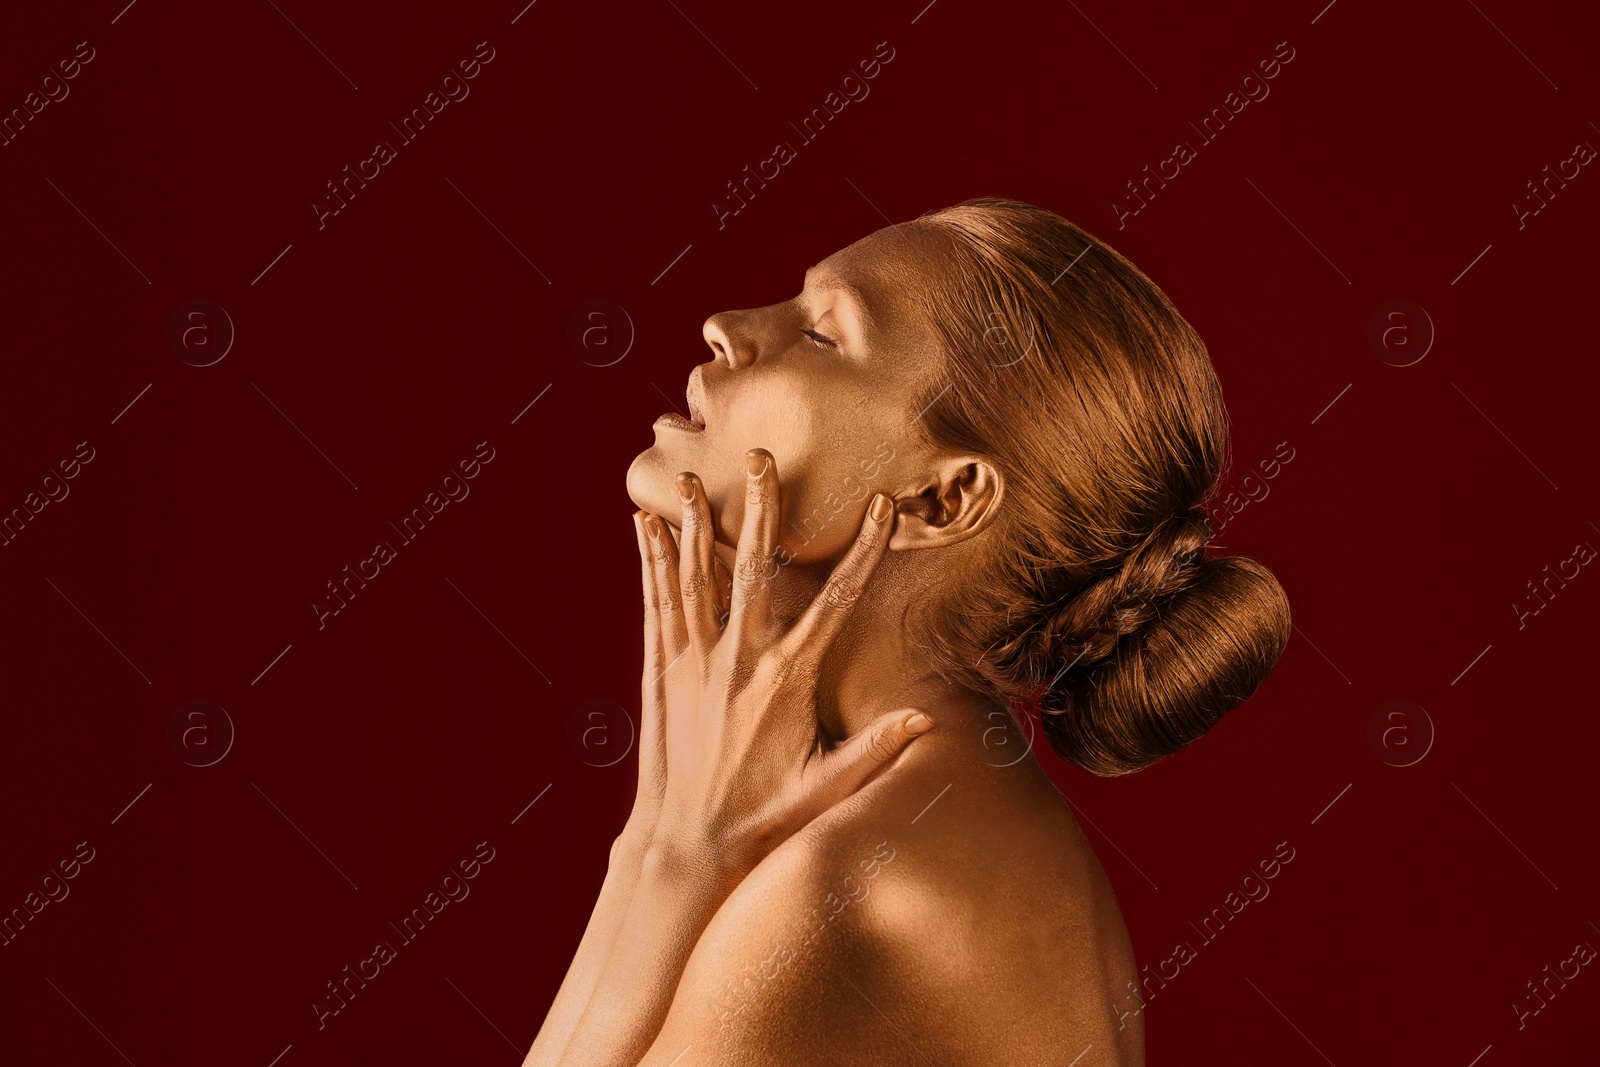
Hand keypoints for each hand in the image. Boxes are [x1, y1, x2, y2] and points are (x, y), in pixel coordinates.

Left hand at [628, 448, 934, 879]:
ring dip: (693, 525)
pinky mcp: (663, 671)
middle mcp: (739, 660)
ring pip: (694, 577)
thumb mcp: (828, 786)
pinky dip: (651, 563)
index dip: (863, 549)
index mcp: (787, 679)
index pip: (836, 599)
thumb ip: (875, 748)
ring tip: (690, 479)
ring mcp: (695, 662)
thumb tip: (925, 719)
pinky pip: (657, 604)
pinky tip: (643, 529)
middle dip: (759, 507)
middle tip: (758, 457)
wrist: (688, 845)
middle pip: (752, 567)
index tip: (881, 505)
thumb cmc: (765, 818)